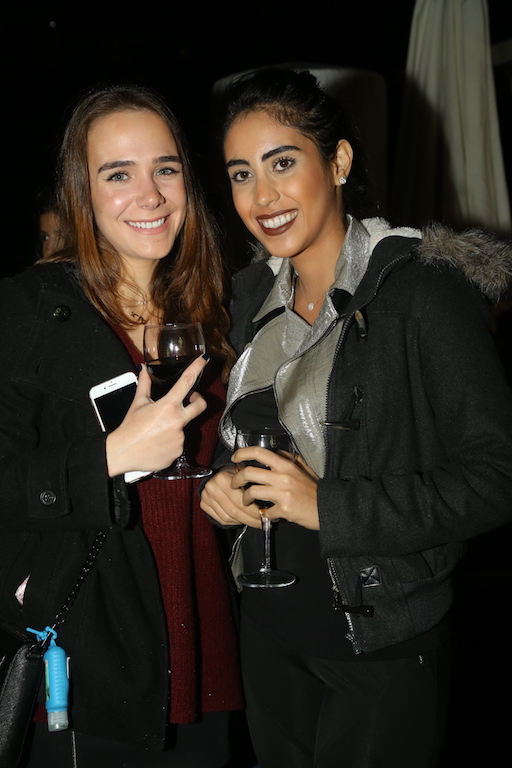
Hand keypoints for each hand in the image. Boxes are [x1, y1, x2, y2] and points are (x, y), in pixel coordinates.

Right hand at [106, 357, 207, 476]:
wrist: (123, 453)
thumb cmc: (130, 428)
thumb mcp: (138, 403)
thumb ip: (145, 384)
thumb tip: (143, 369)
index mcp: (168, 406)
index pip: (187, 382)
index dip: (197, 368)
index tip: (204, 359)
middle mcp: (177, 421)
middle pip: (200, 406)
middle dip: (198, 400)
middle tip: (190, 400)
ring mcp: (180, 438)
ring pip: (184, 427)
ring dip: (175, 425)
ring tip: (158, 430)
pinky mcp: (179, 451)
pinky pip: (178, 443)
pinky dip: (171, 441)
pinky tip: (158, 442)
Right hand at [200, 466, 263, 528]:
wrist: (216, 473)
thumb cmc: (234, 473)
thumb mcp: (244, 473)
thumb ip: (252, 485)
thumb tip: (267, 506)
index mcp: (223, 478)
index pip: (240, 501)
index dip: (254, 511)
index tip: (265, 515)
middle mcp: (212, 488)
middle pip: (234, 511)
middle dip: (250, 519)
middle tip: (263, 523)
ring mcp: (206, 497)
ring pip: (227, 517)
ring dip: (243, 522)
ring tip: (255, 522)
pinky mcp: (204, 505)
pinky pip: (221, 519)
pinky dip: (234, 522)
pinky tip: (243, 520)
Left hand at [230, 446, 319, 529]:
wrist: (328, 508)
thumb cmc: (314, 489)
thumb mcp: (303, 469)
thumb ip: (289, 460)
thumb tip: (276, 453)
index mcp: (286, 465)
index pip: (259, 452)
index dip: (243, 453)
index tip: (235, 458)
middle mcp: (282, 477)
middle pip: (249, 472)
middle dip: (236, 479)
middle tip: (235, 484)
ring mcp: (282, 493)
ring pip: (252, 492)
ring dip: (245, 498)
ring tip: (247, 501)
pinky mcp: (284, 509)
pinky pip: (265, 512)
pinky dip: (263, 515)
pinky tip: (267, 514)